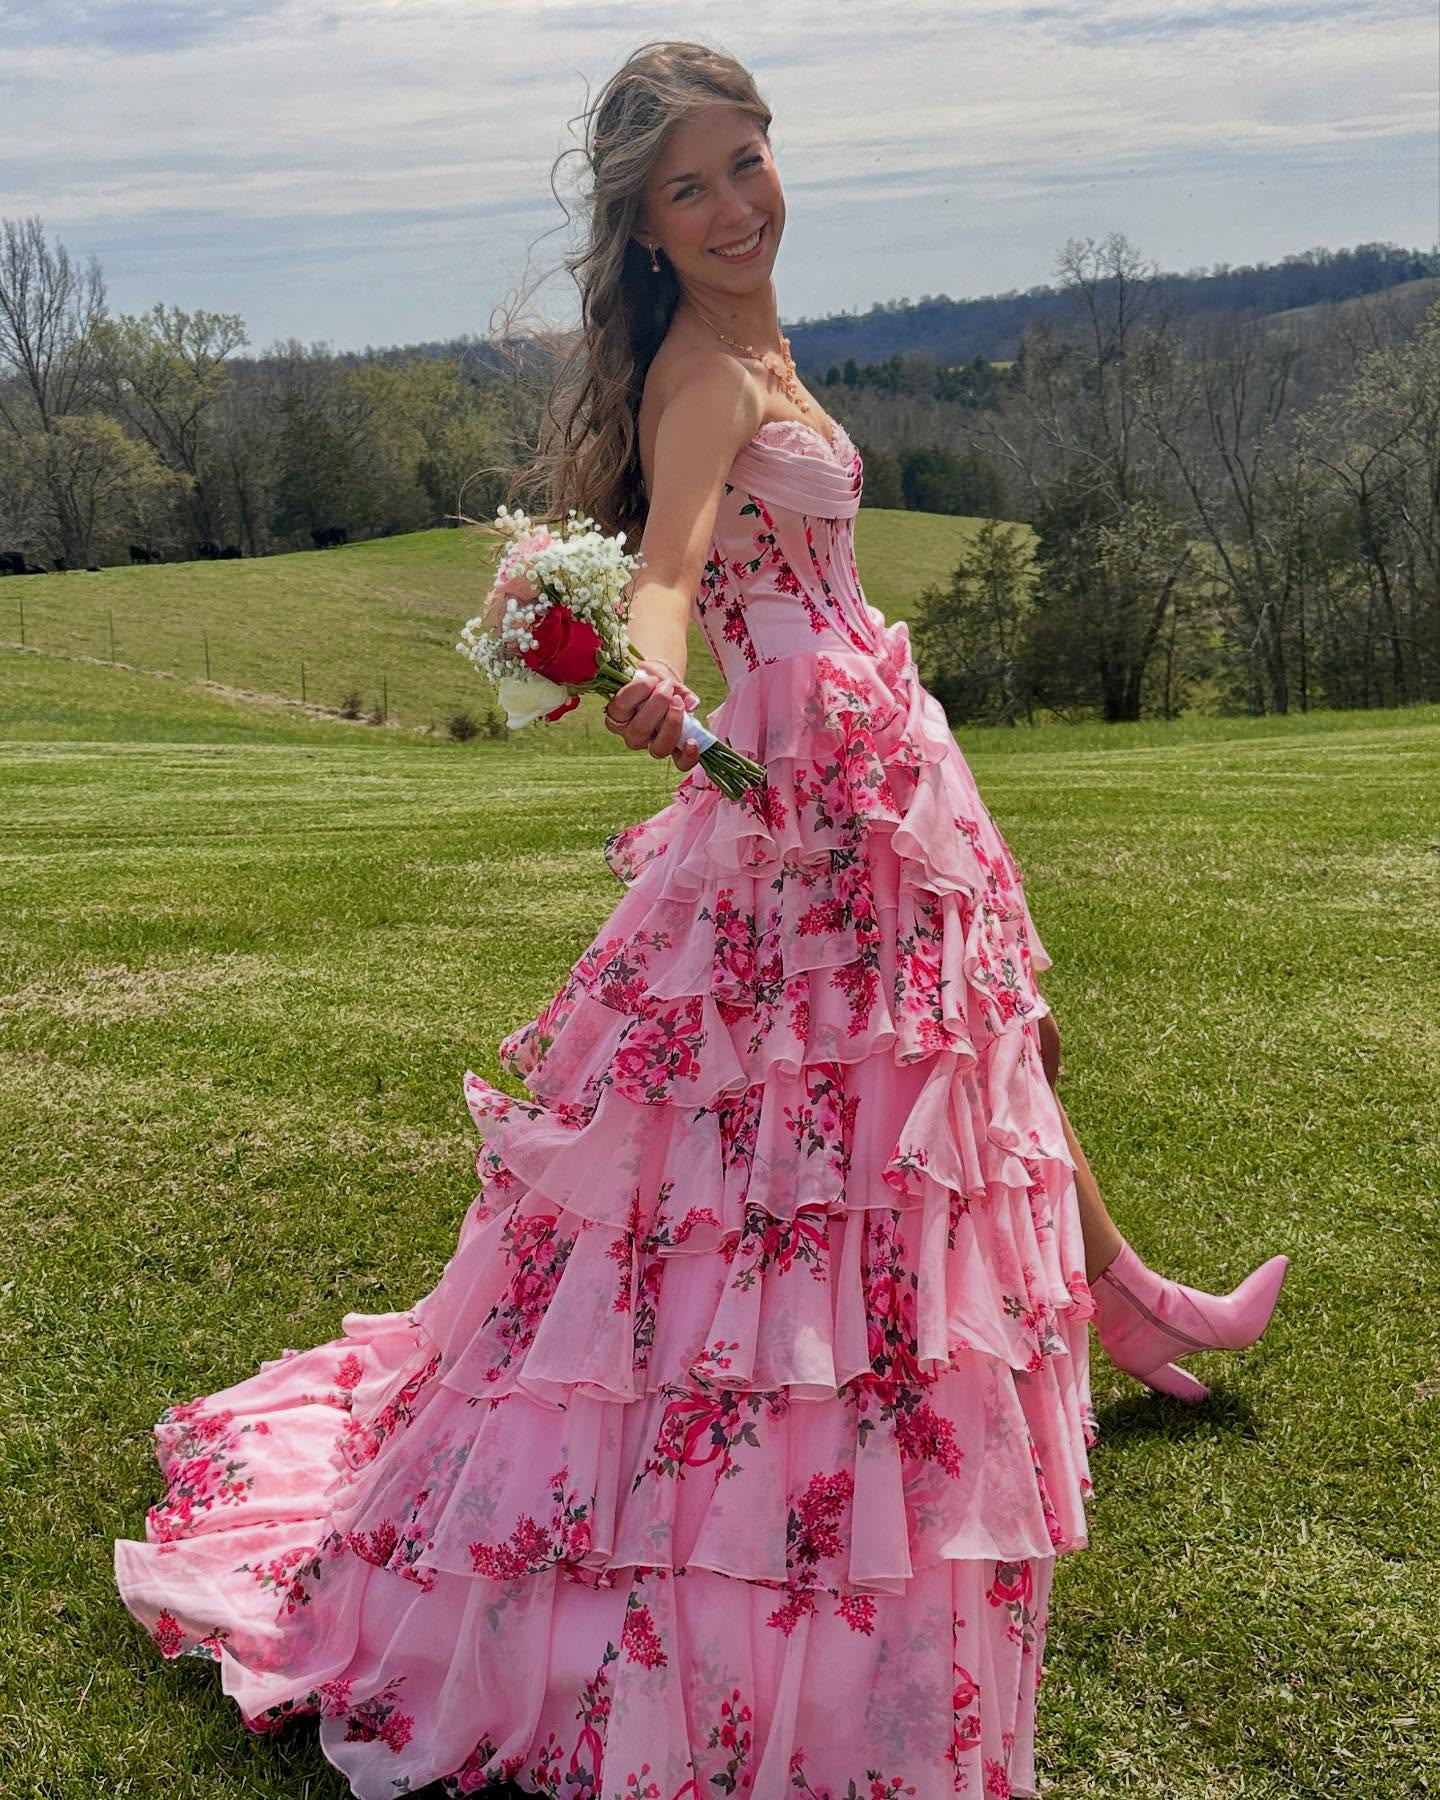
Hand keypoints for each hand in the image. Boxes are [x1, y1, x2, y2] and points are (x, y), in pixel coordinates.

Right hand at [602, 657, 703, 773]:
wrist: (661, 686)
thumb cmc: (653, 680)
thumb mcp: (656, 674)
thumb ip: (671, 684)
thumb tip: (690, 702)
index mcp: (617, 714)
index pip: (620, 706)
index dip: (638, 691)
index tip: (652, 679)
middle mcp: (630, 734)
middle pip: (640, 728)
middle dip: (657, 704)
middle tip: (667, 687)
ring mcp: (650, 745)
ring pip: (658, 748)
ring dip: (672, 724)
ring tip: (679, 703)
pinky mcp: (671, 750)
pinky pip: (680, 763)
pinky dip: (688, 755)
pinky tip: (693, 741)